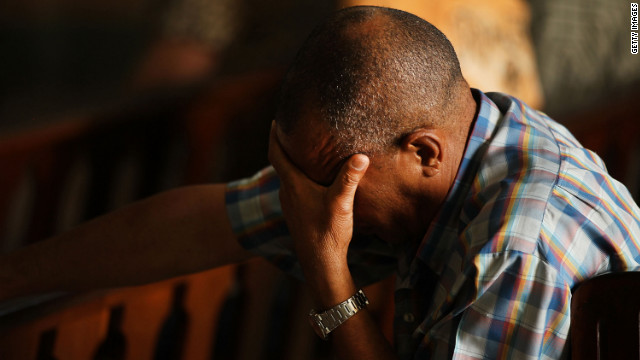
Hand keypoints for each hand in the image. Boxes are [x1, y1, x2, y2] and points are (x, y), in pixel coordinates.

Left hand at [268, 123, 368, 281]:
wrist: (320, 264)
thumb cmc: (327, 233)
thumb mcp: (341, 202)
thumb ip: (349, 178)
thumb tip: (361, 156)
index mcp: (293, 184)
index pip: (276, 153)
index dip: (274, 135)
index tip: (276, 120)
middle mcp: (287, 193)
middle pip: (281, 164)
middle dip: (287, 146)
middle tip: (297, 131)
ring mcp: (290, 205)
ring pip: (288, 178)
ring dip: (294, 164)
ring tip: (308, 152)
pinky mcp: (297, 215)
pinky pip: (294, 190)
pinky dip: (300, 179)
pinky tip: (315, 181)